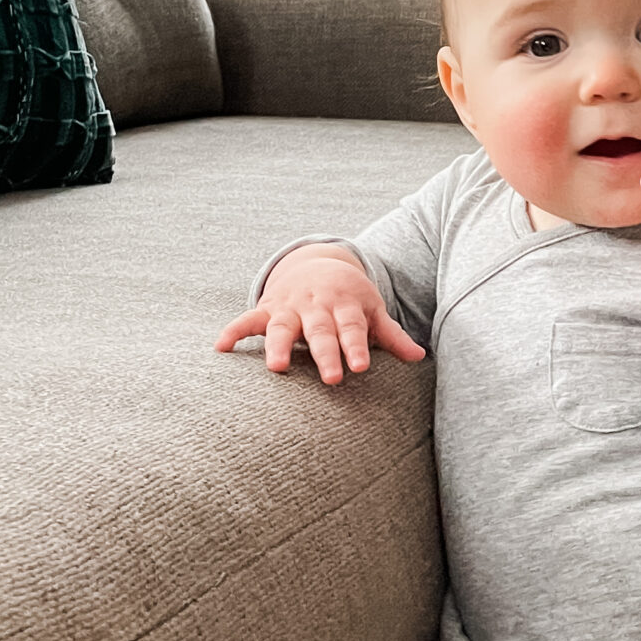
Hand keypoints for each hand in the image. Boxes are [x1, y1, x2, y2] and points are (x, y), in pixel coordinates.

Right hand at [215, 247, 423, 387]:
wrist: (317, 261)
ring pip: (282, 327)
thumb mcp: (371, 310)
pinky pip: (247, 320)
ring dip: (278, 346)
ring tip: (275, 369)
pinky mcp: (267, 309)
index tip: (360, 366)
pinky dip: (233, 332)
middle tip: (331, 378)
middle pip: (320, 331)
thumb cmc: (349, 296)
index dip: (356, 346)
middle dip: (325, 353)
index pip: (351, 328)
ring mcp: (289, 308)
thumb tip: (419, 356)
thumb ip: (391, 335)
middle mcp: (316, 307)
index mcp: (344, 307)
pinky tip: (221, 349)